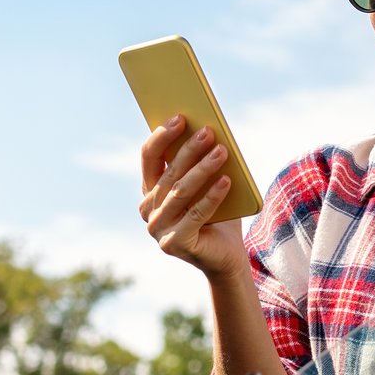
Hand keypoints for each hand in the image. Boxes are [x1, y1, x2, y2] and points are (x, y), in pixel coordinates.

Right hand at [140, 114, 245, 279]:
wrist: (226, 256)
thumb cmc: (218, 215)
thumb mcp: (206, 185)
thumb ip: (199, 163)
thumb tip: (206, 130)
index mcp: (150, 190)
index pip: (149, 157)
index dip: (162, 136)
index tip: (180, 118)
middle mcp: (148, 210)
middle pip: (169, 173)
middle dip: (189, 150)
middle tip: (208, 131)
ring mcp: (158, 229)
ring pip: (181, 192)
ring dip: (202, 169)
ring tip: (222, 151)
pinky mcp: (174, 243)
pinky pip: (196, 214)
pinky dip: (212, 195)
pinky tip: (226, 180)